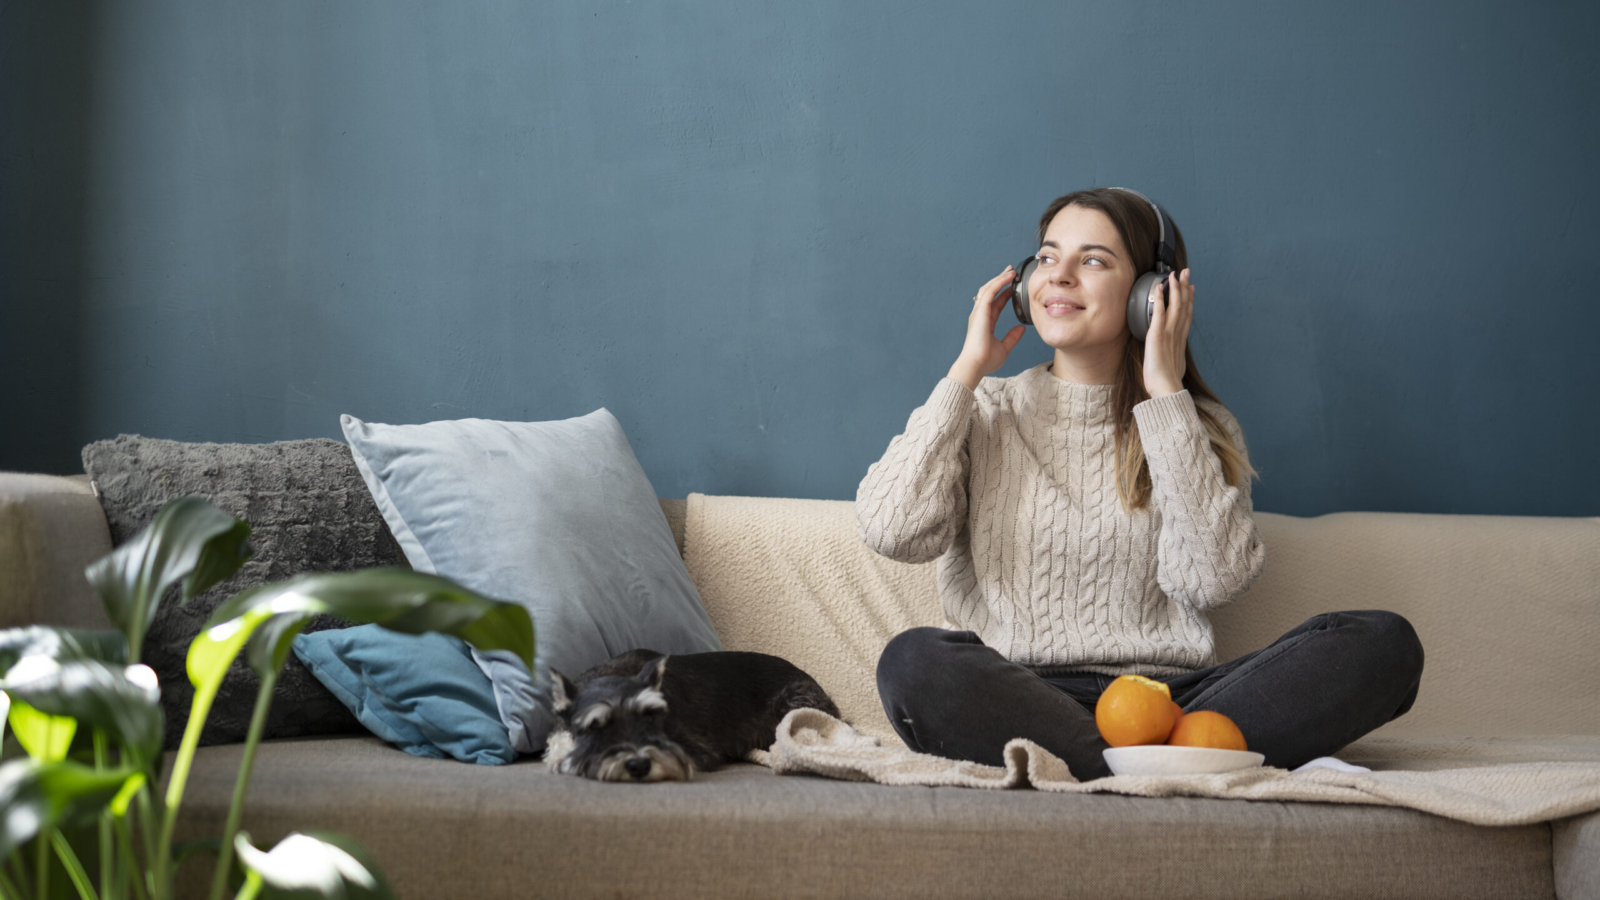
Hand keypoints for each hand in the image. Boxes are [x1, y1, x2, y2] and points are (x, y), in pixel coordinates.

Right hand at [949, 266, 1025, 389]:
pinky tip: (1008, 277)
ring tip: (1011, 271)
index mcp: (985, 323)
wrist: (975, 365)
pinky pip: (990, 292)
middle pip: (990, 292)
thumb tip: (1021, 329)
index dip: (1004, 294)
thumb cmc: (985, 360)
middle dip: (1000, 281)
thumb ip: (1012, 337)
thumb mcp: (1004, 348)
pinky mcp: (980, 311)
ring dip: (1000, 279)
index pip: (996, 303)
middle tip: (1011, 272)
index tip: (1013, 287)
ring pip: (989, 289)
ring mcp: (979, 312)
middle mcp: (980, 315)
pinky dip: (999, 283)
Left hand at [1142, 268, 1192, 396]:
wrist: (1167, 390)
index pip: (1187, 315)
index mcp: (1181, 341)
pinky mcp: (1157, 335)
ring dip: (1175, 288)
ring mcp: (1168, 333)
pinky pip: (1159, 313)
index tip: (1192, 288)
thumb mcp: (1174, 366)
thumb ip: (1174, 358)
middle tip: (1186, 272)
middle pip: (1184, 306)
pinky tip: (1159, 288)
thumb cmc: (1166, 383)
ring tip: (1174, 274)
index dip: (1190, 300)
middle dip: (1185, 288)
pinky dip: (1159, 299)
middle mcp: (1177, 334)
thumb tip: (1173, 360)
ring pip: (1175, 306)